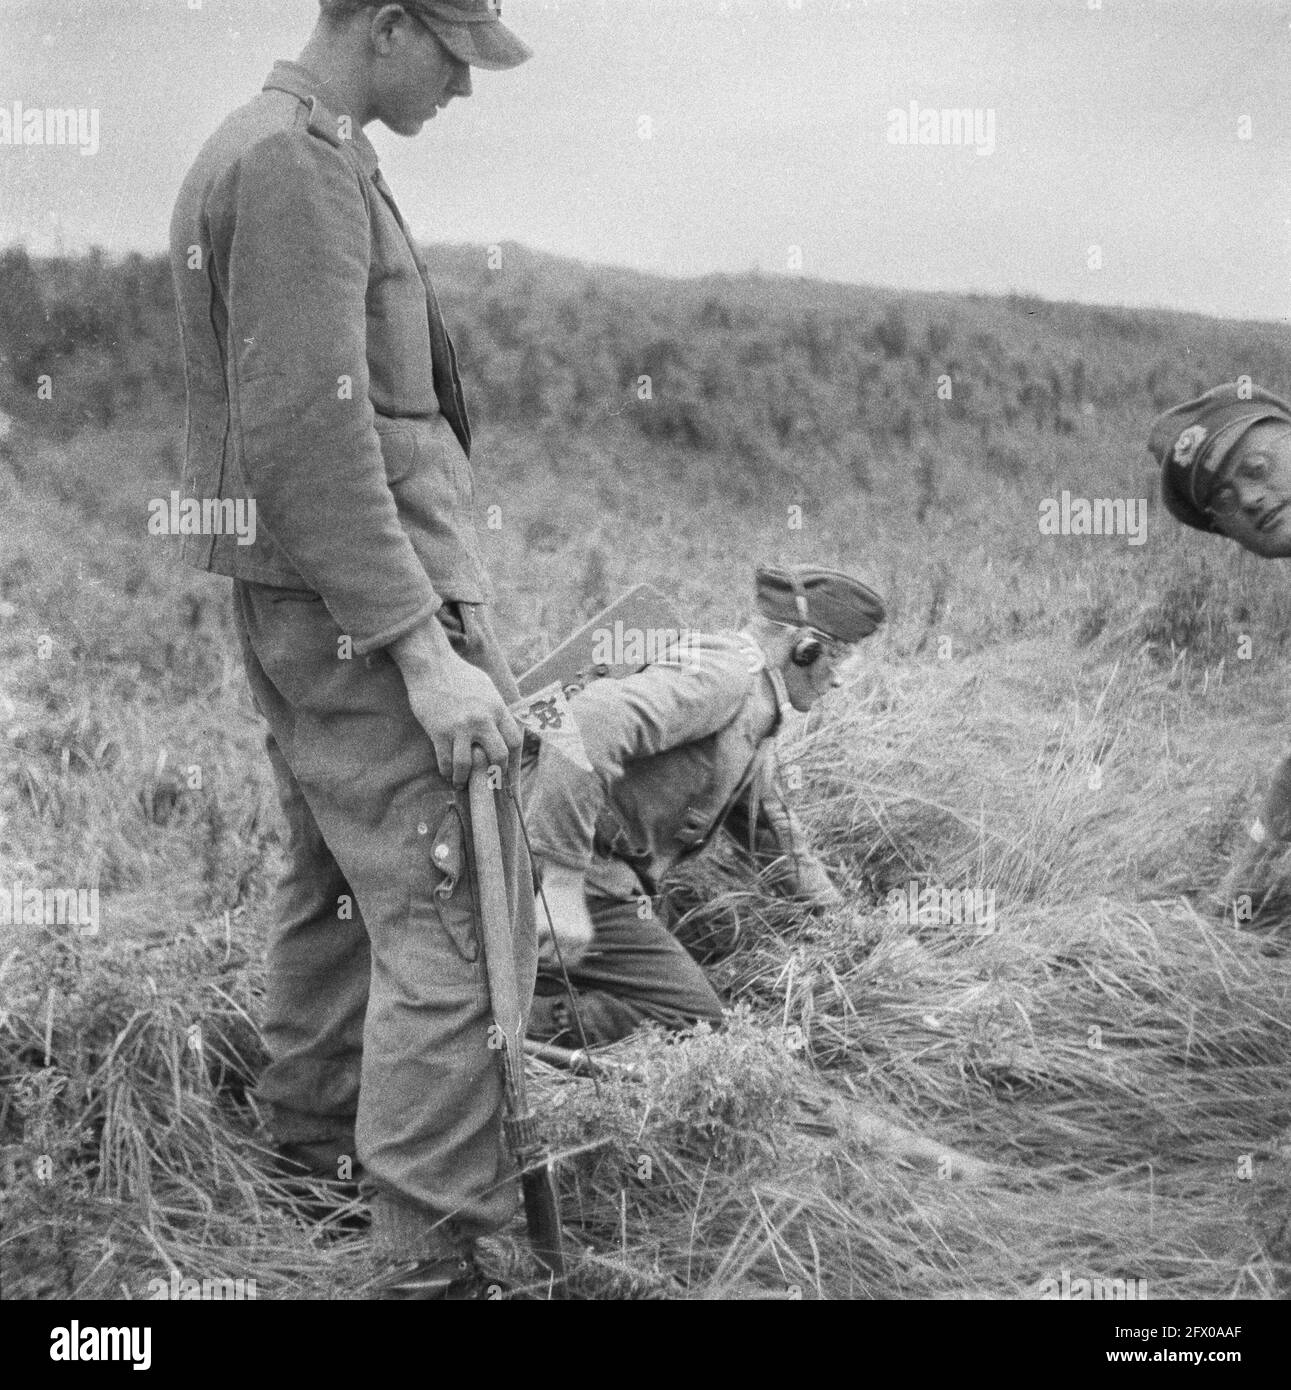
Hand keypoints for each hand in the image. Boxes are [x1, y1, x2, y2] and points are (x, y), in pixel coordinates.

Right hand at [390, 618, 520, 785]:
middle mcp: (482, 720)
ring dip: (464, 778)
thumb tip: (503, 725)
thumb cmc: (459, 674)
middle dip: (495, 772)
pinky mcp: (439, 732)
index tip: (506, 766)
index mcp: (497, 708)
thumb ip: (496, 708)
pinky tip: (447, 773)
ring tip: (461, 782)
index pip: (514, 740)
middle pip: (498, 756)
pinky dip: (447, 771)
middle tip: (489, 780)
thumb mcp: (487, 687)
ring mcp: (460, 727)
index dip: (513, 757)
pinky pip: (446, 761)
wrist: (431, 665)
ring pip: (467, 765)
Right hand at [534, 862, 595, 967]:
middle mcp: (573, 938)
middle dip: (547, 953)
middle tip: (544, 939)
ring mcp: (558, 933)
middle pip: (555, 961)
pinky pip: (533, 941)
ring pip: (542, 955)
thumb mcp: (578, 924)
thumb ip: (570, 943)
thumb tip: (552, 963)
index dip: (560, 957)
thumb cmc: (569, 901)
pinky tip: (538, 921)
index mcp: (584, 939)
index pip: (570, 962)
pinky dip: (532, 934)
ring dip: (538, 945)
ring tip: (542, 928)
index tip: (553, 949)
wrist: (565, 878)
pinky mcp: (542, 926)